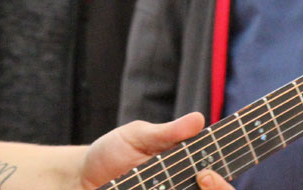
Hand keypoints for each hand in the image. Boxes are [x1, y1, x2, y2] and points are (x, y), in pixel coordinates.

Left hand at [80, 112, 232, 189]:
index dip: (220, 185)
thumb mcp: (139, 136)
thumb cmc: (113, 151)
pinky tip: (137, 189)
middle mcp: (181, 188)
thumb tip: (198, 119)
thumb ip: (168, 133)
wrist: (82, 174)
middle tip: (197, 179)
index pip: (216, 183)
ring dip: (176, 189)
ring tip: (148, 186)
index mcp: (187, 170)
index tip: (207, 174)